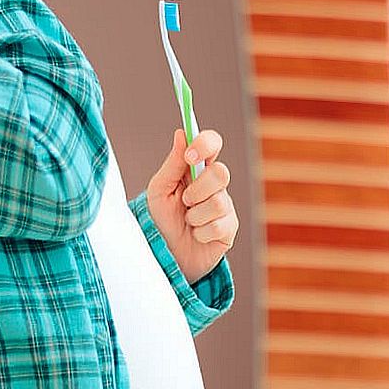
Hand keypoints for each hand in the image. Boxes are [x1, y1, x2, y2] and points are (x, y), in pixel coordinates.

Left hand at [145, 128, 237, 284]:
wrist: (163, 255)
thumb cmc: (159, 220)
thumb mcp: (159, 190)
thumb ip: (172, 164)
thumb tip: (182, 133)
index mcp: (196, 169)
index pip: (212, 144)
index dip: (205, 144)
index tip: (190, 155)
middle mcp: (214, 185)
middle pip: (221, 173)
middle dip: (198, 190)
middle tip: (184, 201)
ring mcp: (224, 206)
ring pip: (218, 202)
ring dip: (195, 215)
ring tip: (187, 221)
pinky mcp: (229, 228)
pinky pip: (219, 224)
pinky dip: (201, 232)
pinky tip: (196, 235)